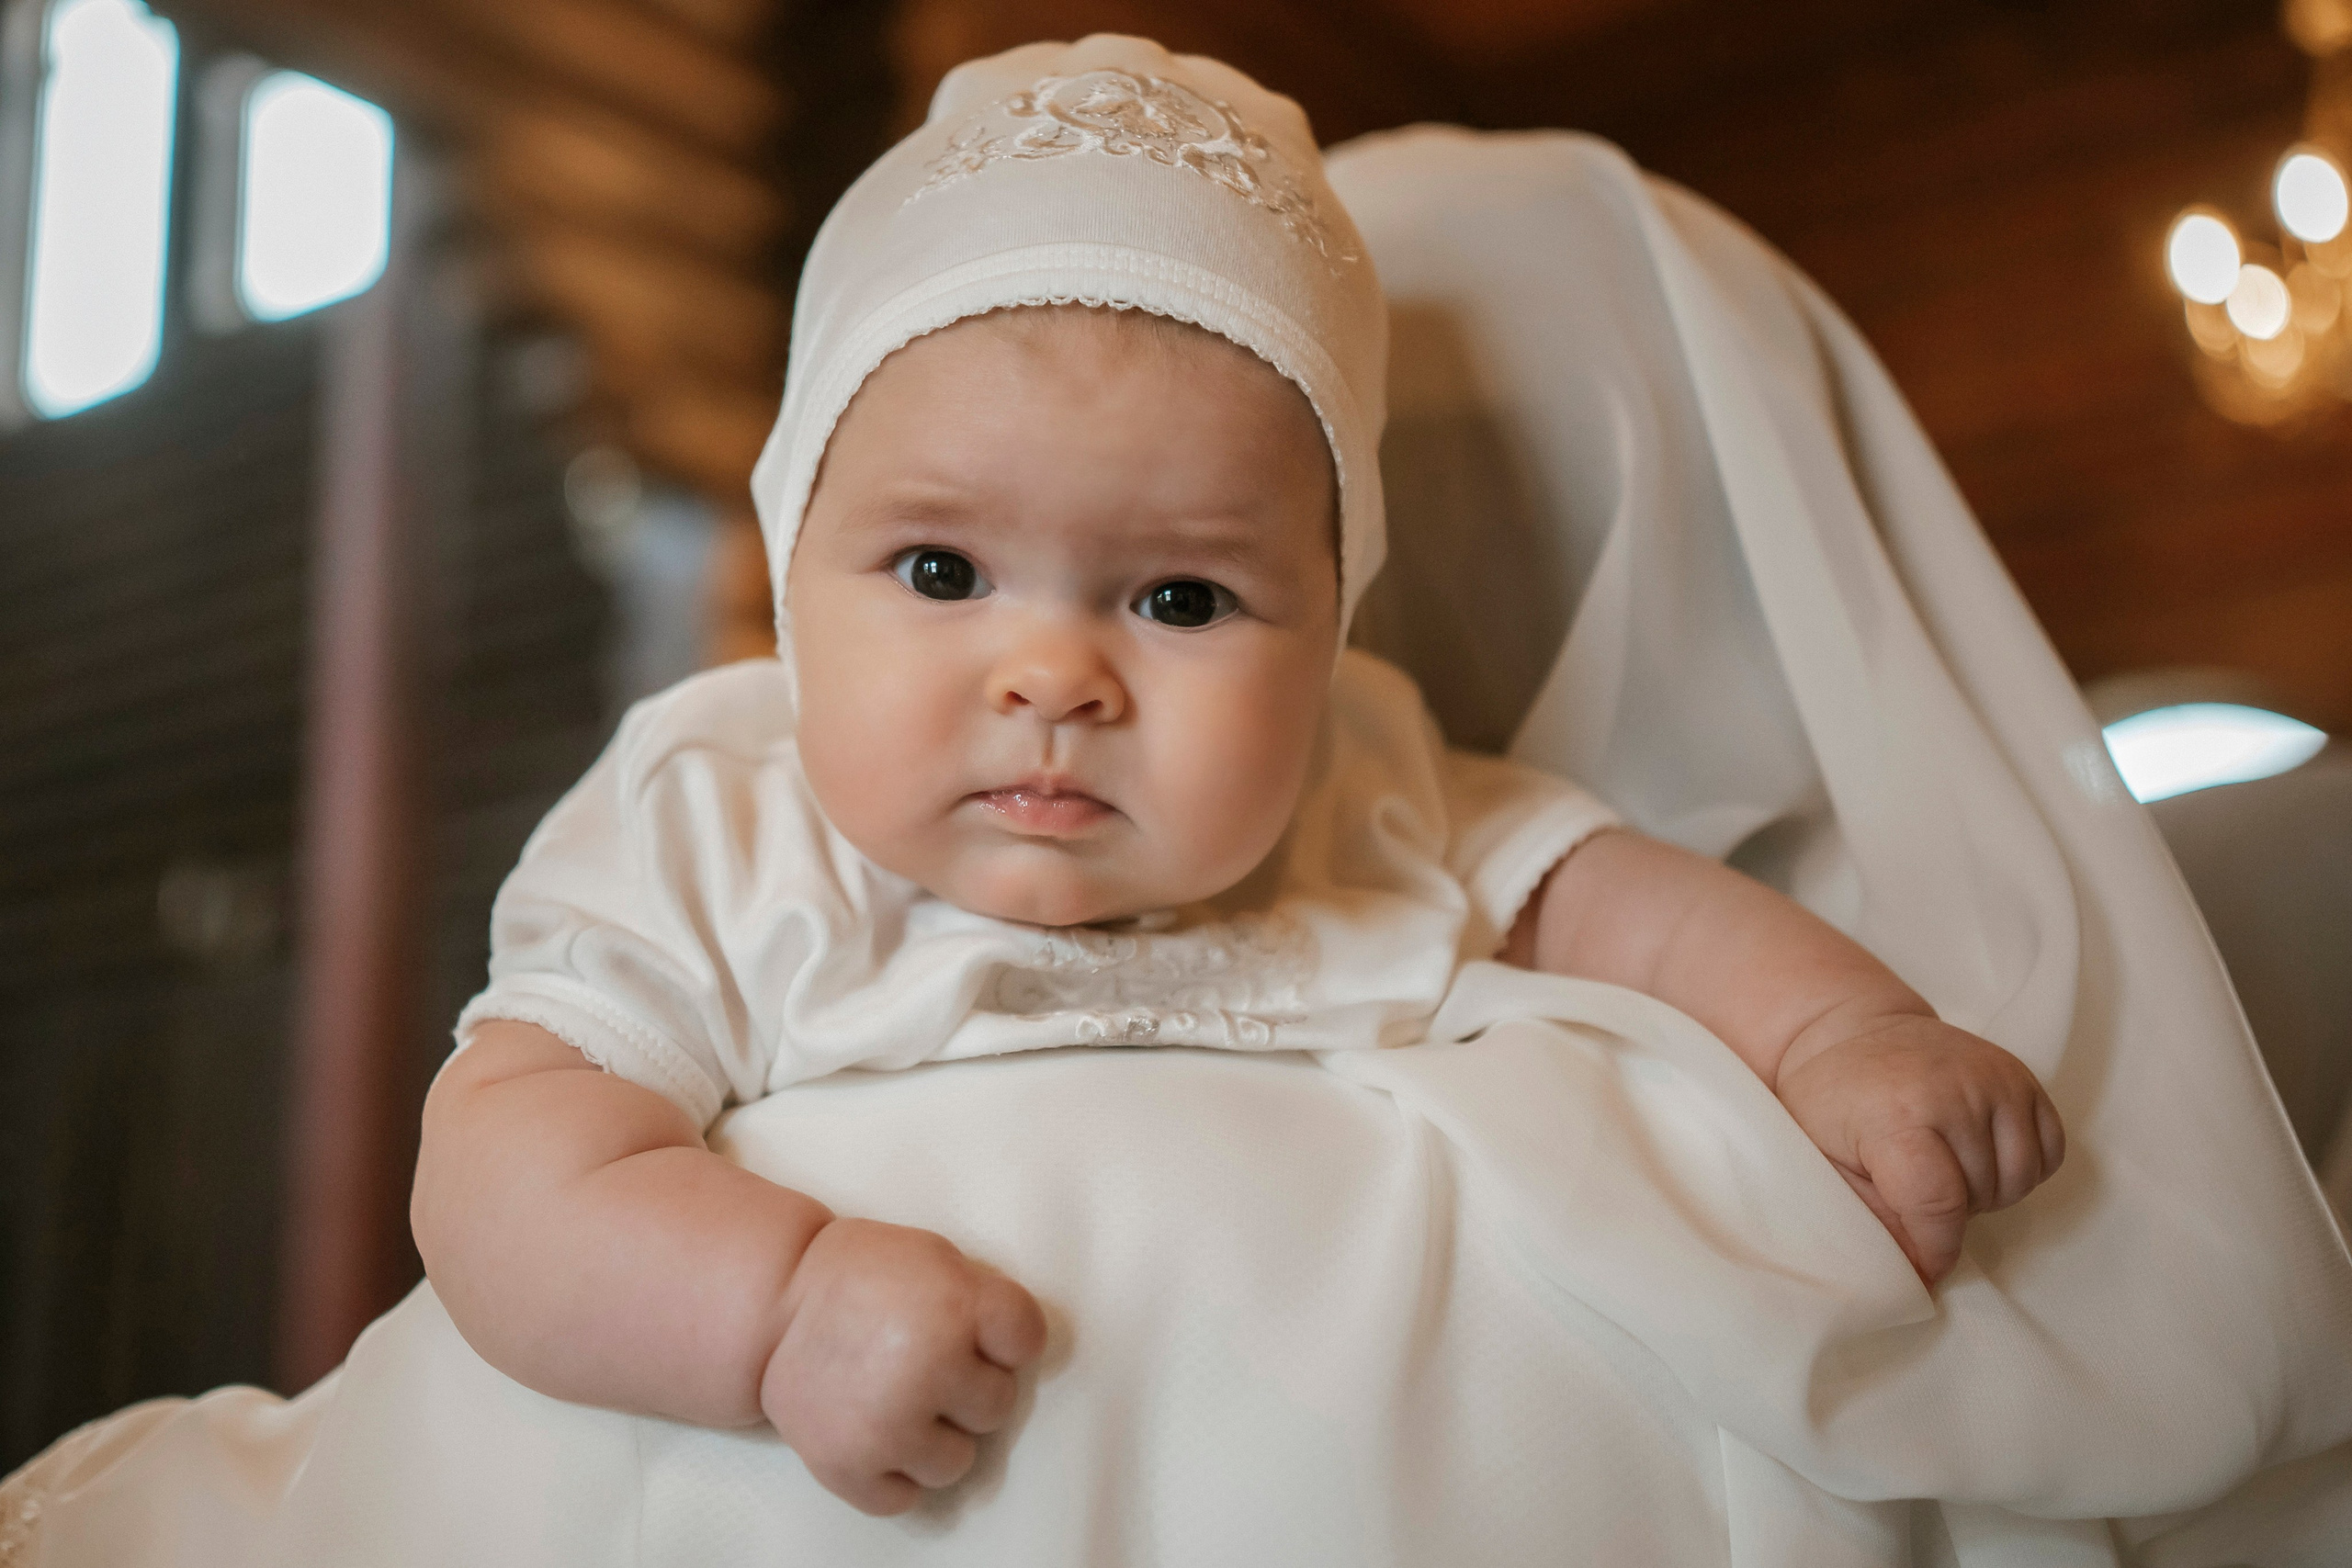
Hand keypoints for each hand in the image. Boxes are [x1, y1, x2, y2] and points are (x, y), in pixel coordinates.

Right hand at [761, 1217, 1047, 1514]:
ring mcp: (888, 1424)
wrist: (774, 1303)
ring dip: (933, 1439)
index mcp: (957, 1306)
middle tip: (923, 1362)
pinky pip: (902, 1498)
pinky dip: (890, 1474)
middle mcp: (928, 1368)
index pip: (1026, 1341)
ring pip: (955, 1463)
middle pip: (996, 1406)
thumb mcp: (937, 1259)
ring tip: (898, 1400)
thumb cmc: (863, 1277)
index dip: (1003, 1338)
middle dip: (966, 1387)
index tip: (977, 1333)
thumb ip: (984, 1302)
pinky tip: (876, 1433)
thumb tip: (1018, 1353)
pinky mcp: (847, 1466)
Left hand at [1774, 1014, 2064, 1286]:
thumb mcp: (1825, 1164)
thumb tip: (1922, 1274)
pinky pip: (2049, 1152)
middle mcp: (1954, 1090)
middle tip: (1913, 1188)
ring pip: (2020, 1180)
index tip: (1925, 1269)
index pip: (1937, 1203)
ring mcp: (1995, 1078)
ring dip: (1987, 1192)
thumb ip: (1871, 1220)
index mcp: (1896, 1112)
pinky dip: (2022, 1168)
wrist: (1854, 1035)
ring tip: (1945, 1170)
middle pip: (1979, 1195)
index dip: (1935, 1249)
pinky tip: (1978, 1154)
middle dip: (1951, 1212)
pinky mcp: (2023, 1077)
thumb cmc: (1829, 1104)